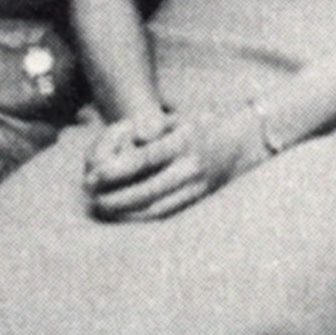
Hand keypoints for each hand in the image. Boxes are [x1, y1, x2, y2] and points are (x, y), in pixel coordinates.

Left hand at [84, 107, 265, 221]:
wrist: (242, 142)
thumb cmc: (204, 125)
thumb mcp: (182, 117)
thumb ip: (156, 125)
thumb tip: (137, 136)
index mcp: (184, 143)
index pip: (146, 159)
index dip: (118, 169)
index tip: (94, 174)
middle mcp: (191, 168)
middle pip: (147, 190)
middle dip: (116, 196)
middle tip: (92, 196)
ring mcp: (196, 187)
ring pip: (156, 207)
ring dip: (126, 211)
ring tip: (103, 207)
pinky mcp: (198, 200)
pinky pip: (167, 213)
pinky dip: (143, 217)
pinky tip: (125, 215)